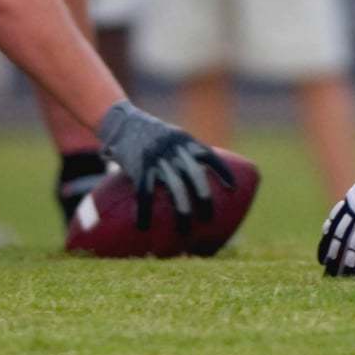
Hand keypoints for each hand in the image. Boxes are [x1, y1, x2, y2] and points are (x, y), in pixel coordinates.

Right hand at [98, 101, 234, 230]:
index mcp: (184, 140)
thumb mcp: (171, 136)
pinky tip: (143, 226)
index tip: (233, 188)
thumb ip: (184, 153)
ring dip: (182, 211)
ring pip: (175, 188)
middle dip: (204, 199)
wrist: (122, 122)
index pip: (209, 155)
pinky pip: (144, 192)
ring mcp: (157, 157)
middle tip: (208, 219)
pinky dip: (144, 211)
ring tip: (184, 231)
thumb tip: (198, 180)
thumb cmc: (149, 134)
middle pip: (195, 176)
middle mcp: (173, 148)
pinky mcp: (139, 165)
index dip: (222, 172)